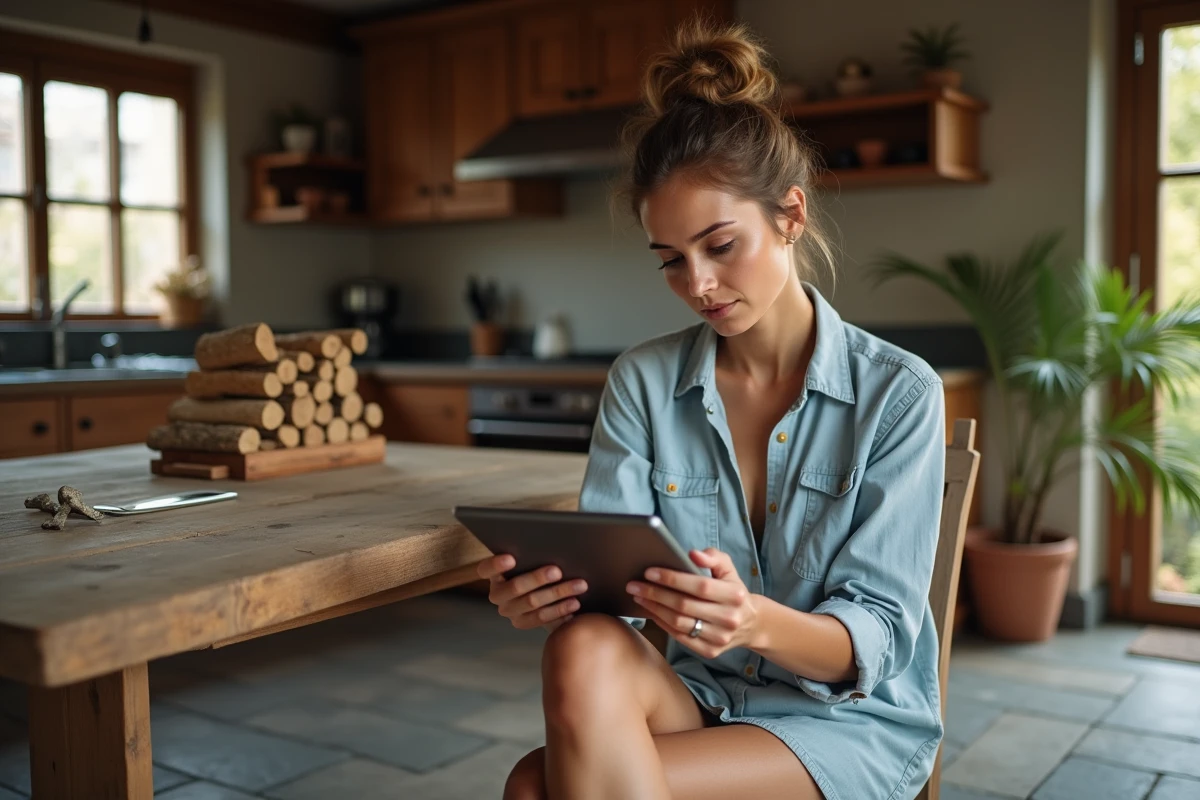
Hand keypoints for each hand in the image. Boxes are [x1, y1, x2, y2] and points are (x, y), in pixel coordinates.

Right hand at [477, 554, 587, 631]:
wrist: (539, 590)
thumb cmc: (535, 565)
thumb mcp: (530, 558)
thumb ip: (532, 552)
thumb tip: (551, 540)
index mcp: (493, 574)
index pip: (486, 568)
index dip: (497, 564)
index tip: (512, 558)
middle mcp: (497, 594)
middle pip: (515, 587)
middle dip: (538, 578)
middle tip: (558, 571)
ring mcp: (509, 611)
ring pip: (533, 603)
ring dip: (558, 593)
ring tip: (578, 586)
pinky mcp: (522, 623)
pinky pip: (542, 619)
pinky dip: (560, 611)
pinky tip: (574, 604)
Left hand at [626, 548, 760, 658]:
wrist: (751, 624)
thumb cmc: (733, 590)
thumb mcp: (729, 569)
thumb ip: (713, 557)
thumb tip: (692, 554)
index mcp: (734, 595)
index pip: (699, 586)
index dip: (672, 579)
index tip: (649, 572)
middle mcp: (729, 618)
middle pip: (684, 605)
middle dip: (655, 593)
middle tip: (634, 585)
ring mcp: (719, 638)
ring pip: (679, 623)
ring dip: (654, 609)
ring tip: (638, 597)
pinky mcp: (710, 652)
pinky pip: (680, 637)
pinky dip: (662, 624)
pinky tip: (651, 611)